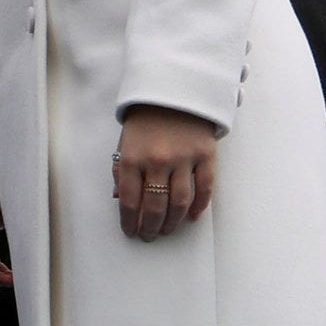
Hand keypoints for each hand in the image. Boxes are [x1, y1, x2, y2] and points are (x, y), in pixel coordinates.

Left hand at [113, 106, 219, 241]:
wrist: (175, 89)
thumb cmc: (146, 119)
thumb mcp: (125, 142)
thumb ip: (120, 171)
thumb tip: (119, 200)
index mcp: (131, 158)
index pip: (128, 200)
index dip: (129, 221)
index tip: (130, 232)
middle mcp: (156, 160)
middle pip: (154, 206)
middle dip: (150, 227)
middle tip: (149, 236)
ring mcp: (183, 158)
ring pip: (179, 202)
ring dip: (172, 222)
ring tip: (167, 230)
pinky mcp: (205, 154)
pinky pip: (204, 188)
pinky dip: (199, 206)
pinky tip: (192, 216)